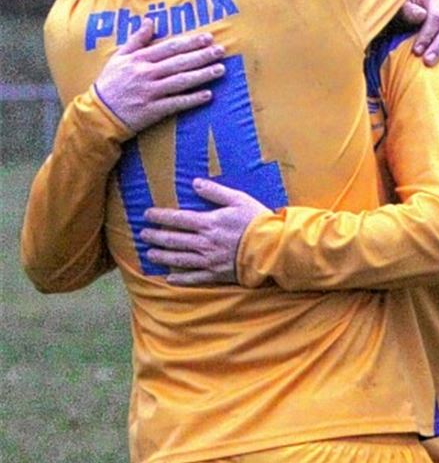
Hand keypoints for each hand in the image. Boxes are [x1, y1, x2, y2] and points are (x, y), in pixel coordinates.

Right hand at [94, 19, 225, 132]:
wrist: (98, 113)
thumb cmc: (110, 83)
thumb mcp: (119, 57)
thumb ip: (136, 40)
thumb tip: (150, 21)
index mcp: (139, 59)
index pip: (169, 47)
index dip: (190, 42)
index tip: (208, 37)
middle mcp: (146, 73)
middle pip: (179, 62)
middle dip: (202, 56)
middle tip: (221, 50)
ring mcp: (150, 92)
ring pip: (181, 81)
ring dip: (202, 75)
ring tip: (221, 69)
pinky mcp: (152, 110)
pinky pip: (176, 103)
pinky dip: (192, 99)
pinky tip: (208, 95)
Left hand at [140, 179, 270, 285]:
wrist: (271, 247)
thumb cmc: (257, 221)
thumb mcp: (239, 199)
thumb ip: (216, 192)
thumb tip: (196, 183)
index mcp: (208, 223)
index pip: (177, 219)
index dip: (160, 216)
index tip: (146, 215)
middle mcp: (204, 243)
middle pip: (173, 239)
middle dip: (155, 236)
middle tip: (142, 235)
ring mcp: (209, 260)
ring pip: (179, 259)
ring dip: (162, 256)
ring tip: (150, 254)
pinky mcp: (217, 274)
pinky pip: (194, 278)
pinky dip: (180, 279)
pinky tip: (170, 278)